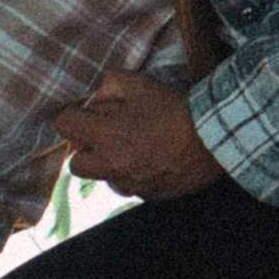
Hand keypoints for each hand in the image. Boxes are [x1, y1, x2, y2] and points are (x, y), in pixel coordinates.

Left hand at [54, 71, 222, 203]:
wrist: (213, 139)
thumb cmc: (176, 109)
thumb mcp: (141, 84)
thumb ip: (111, 85)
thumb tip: (98, 97)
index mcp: (106, 135)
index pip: (65, 126)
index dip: (74, 116)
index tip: (87, 113)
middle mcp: (112, 165)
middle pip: (76, 164)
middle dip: (86, 148)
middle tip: (106, 135)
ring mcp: (131, 184)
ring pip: (104, 178)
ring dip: (110, 164)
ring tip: (134, 146)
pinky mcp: (149, 195)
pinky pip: (129, 187)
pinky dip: (133, 175)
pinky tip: (152, 159)